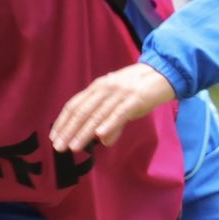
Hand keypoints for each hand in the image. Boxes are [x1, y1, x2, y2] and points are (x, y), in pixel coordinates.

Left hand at [49, 63, 176, 153]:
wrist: (164, 72)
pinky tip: (99, 136)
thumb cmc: (140, 89)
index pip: (74, 105)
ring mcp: (119, 93)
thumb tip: (103, 141)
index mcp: (98, 88)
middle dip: (68, 130)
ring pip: (97, 114)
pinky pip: (119, 113)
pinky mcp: (135, 99)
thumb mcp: (122, 105)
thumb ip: (112, 123)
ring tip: (74, 147)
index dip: (63, 121)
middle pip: (82, 111)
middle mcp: (104, 88)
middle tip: (59, 147)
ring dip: (83, 132)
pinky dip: (108, 124)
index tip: (54, 137)